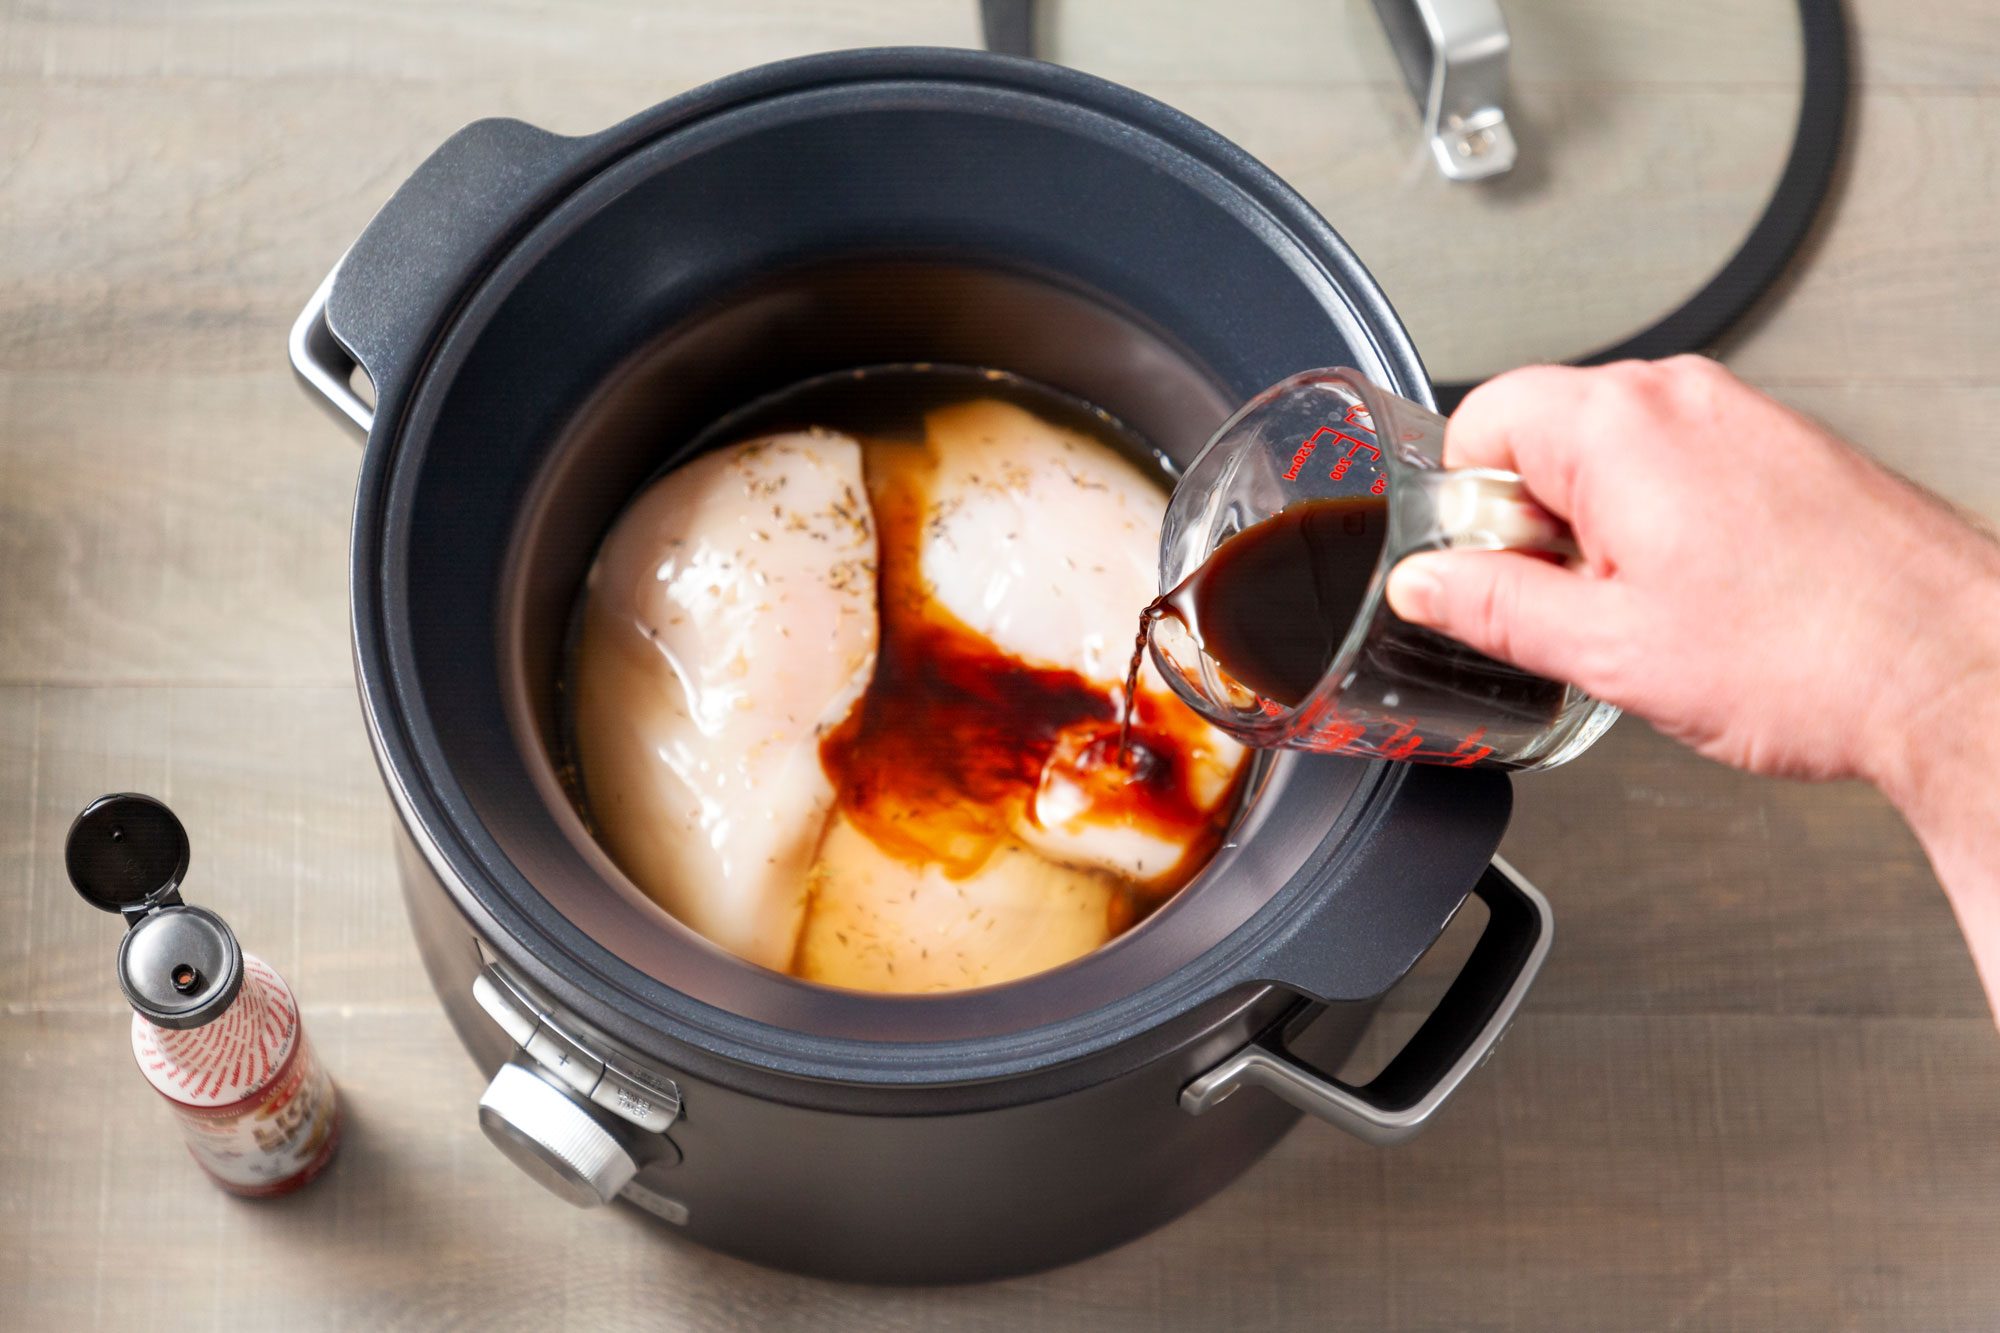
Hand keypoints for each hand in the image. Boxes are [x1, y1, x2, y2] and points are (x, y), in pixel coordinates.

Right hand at [1384, 356, 1999, 792]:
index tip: (1480, 570)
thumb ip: (1492, 608)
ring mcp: (1742, 417)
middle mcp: (1683, 398)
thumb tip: (1425, 586)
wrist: (1957, 671)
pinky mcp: (1784, 450)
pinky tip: (1702, 604)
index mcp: (1619, 425)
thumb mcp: (1608, 650)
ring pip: (1615, 457)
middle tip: (1570, 607)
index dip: (1459, 505)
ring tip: (1648, 614)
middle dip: (1533, 523)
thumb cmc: (1815, 657)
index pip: (1478, 419)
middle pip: (1544, 435)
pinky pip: (1681, 470)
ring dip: (1601, 533)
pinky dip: (1665, 530)